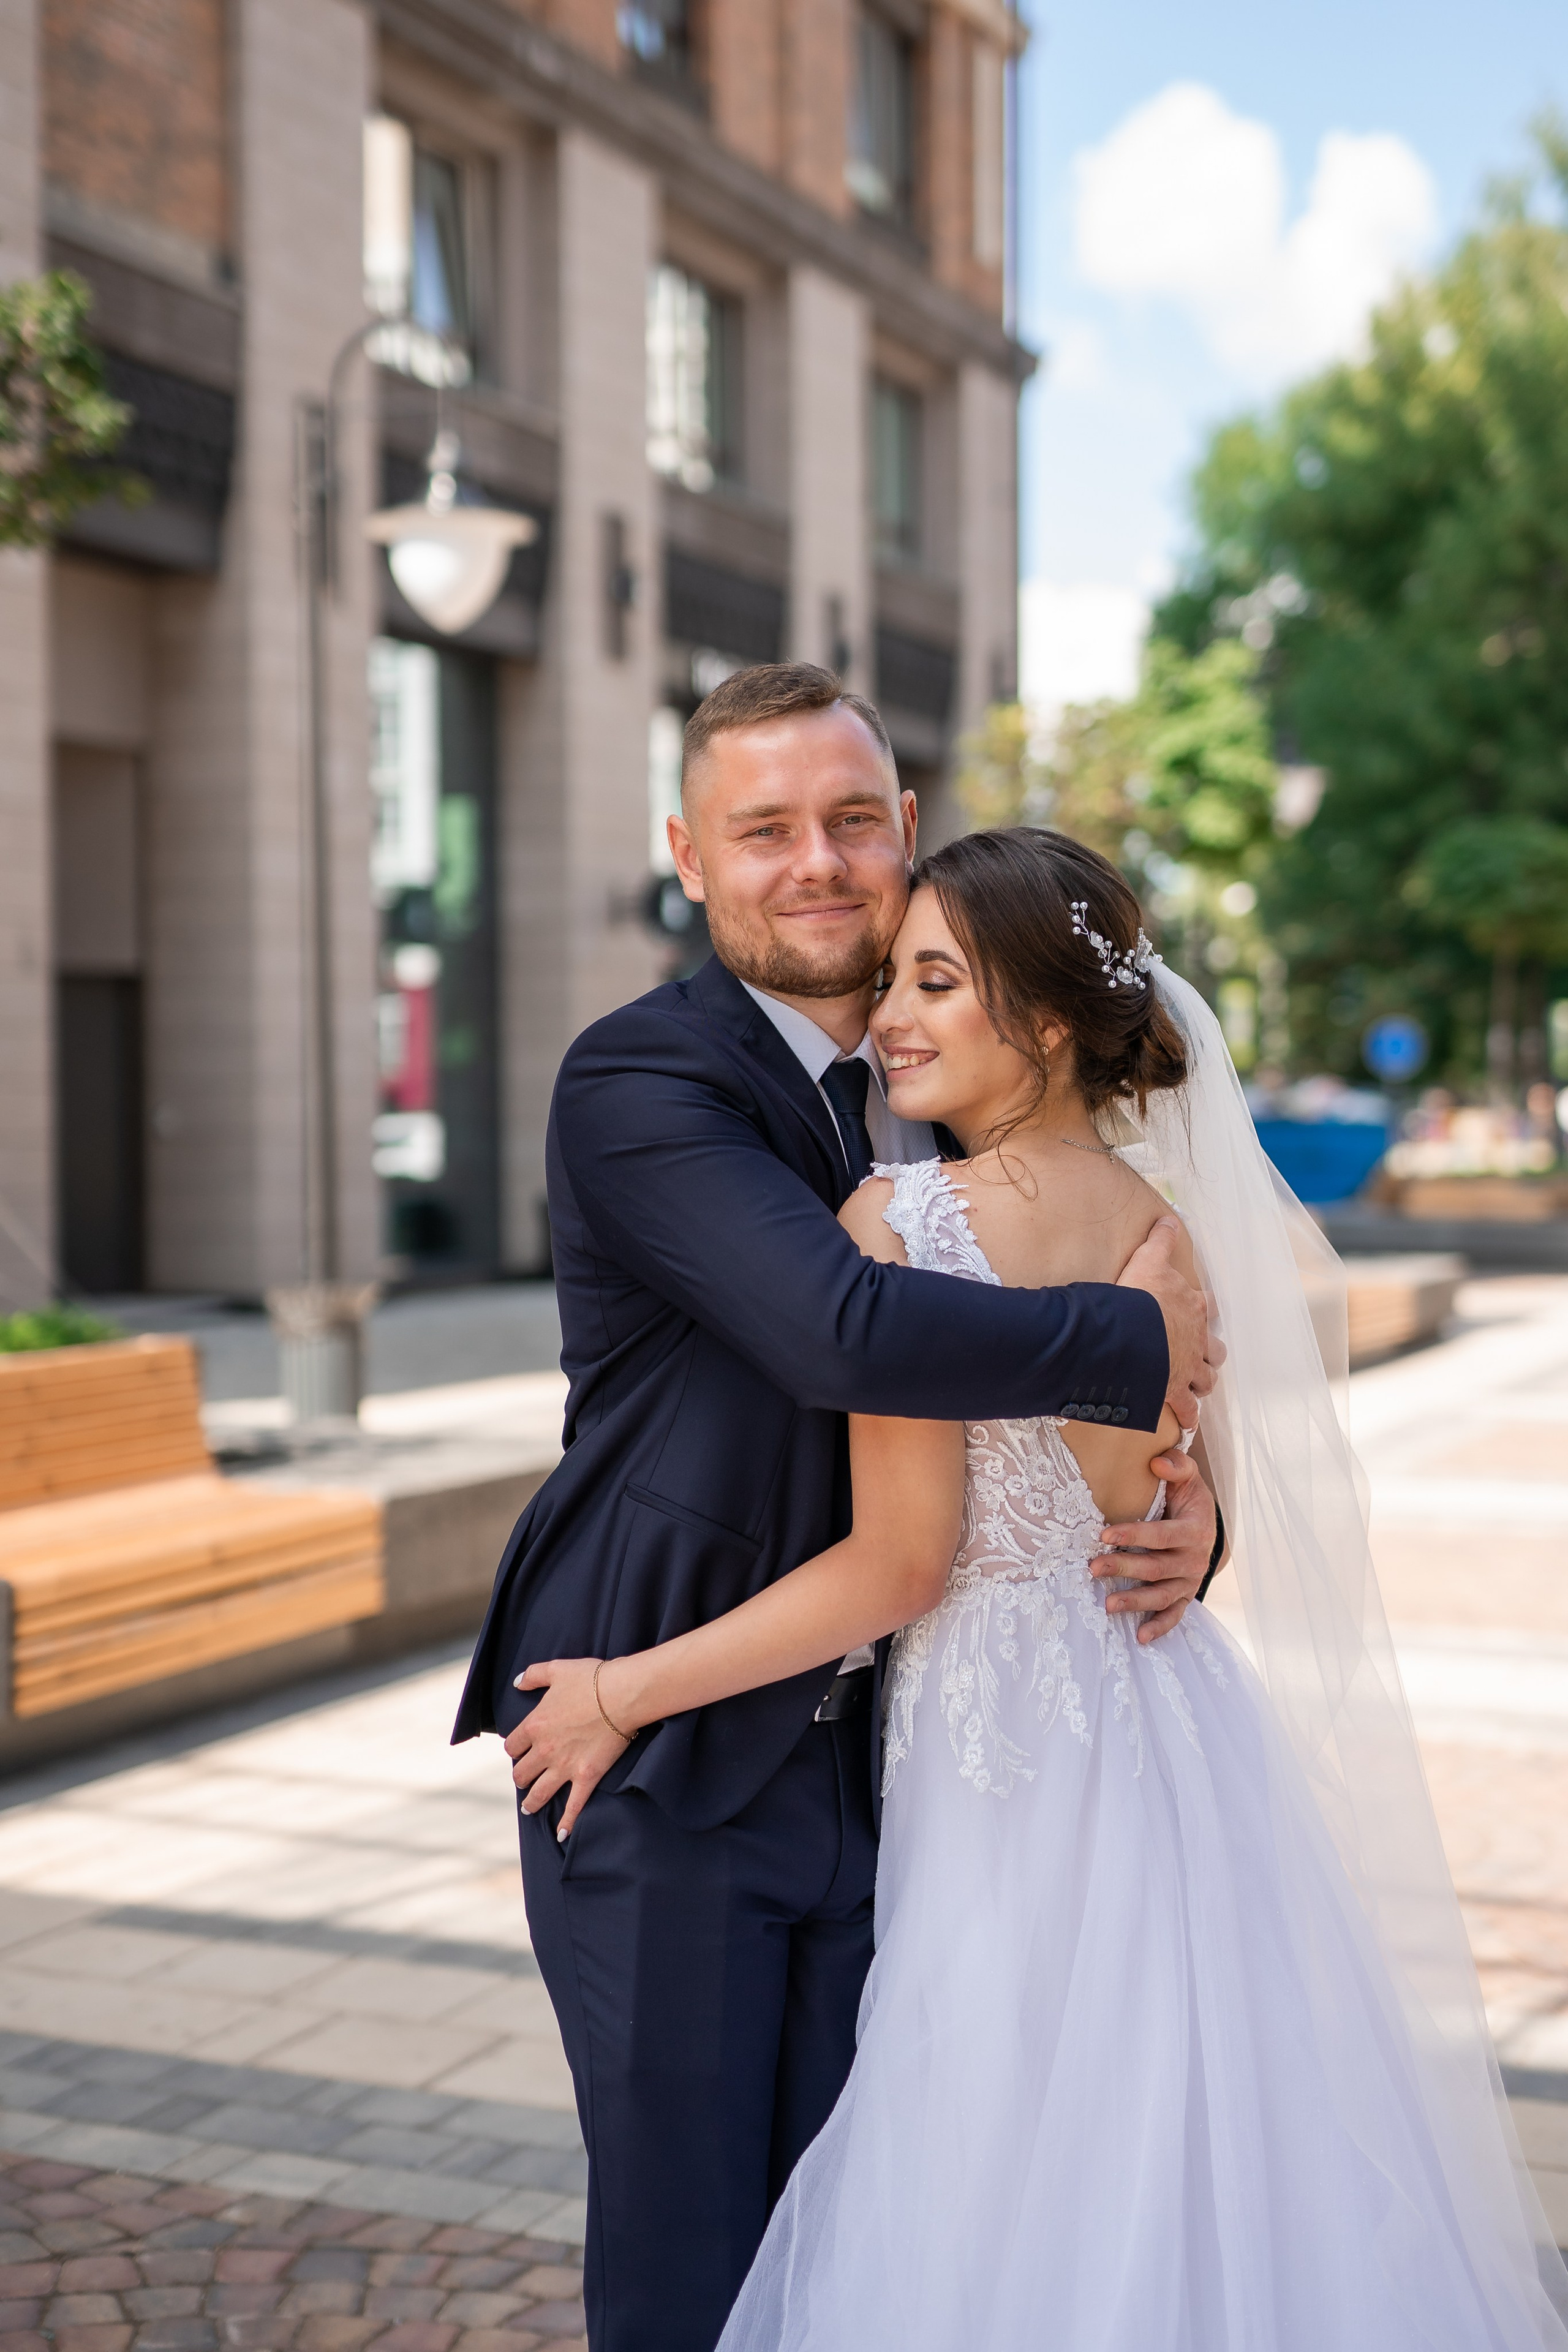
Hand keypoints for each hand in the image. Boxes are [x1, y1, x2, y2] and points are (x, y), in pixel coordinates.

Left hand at [503, 1658, 629, 1839]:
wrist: (622, 1694)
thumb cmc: (591, 1679)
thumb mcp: (557, 1669)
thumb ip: (533, 1675)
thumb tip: (517, 1682)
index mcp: (535, 1725)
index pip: (513, 1746)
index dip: (515, 1749)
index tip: (520, 1751)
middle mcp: (545, 1750)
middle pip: (522, 1773)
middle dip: (521, 1777)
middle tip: (525, 1779)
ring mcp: (565, 1767)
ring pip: (539, 1793)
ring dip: (531, 1802)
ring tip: (529, 1807)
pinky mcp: (586, 1777)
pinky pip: (574, 1806)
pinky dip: (566, 1823)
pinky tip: (561, 1834)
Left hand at [1092, 1448, 1216, 1643]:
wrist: (1206, 1523)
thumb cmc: (1187, 1498)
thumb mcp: (1188, 1477)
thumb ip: (1176, 1465)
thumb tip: (1157, 1462)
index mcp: (1195, 1530)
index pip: (1162, 1535)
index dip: (1134, 1536)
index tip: (1104, 1535)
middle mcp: (1195, 1559)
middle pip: (1157, 1568)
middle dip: (1125, 1568)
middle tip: (1093, 1567)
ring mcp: (1190, 1581)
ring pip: (1163, 1595)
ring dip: (1136, 1601)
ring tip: (1108, 1604)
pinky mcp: (1185, 1595)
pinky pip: (1174, 1615)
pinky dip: (1160, 1626)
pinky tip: (1141, 1636)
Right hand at [1117, 1217, 1223, 1429]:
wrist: (1131, 1330)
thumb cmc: (1139, 1295)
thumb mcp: (1148, 1259)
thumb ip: (1161, 1239)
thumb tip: (1170, 1217)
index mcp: (1193, 1307)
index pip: (1208, 1307)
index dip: (1205, 1311)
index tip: (1202, 1313)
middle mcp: (1198, 1338)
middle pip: (1215, 1349)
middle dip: (1210, 1353)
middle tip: (1199, 1356)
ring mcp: (1189, 1366)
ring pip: (1208, 1379)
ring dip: (1202, 1383)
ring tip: (1194, 1387)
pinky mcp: (1175, 1390)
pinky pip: (1187, 1409)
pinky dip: (1188, 1416)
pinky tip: (1186, 1422)